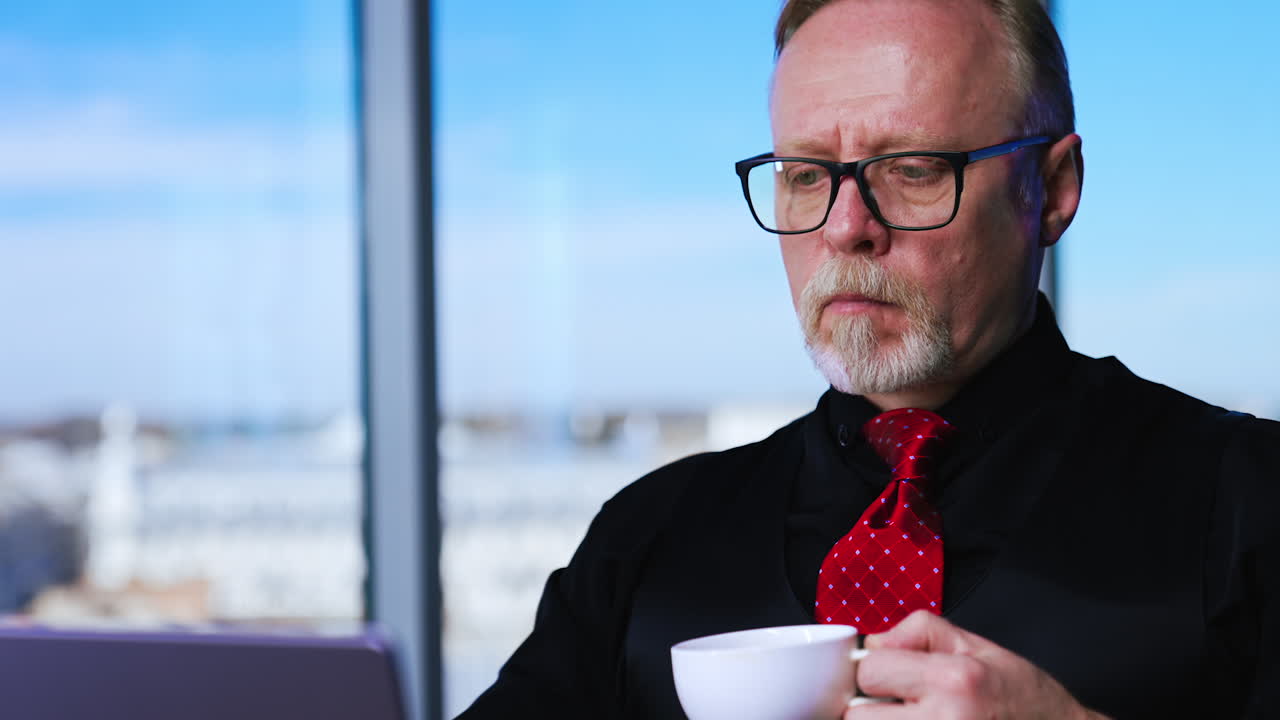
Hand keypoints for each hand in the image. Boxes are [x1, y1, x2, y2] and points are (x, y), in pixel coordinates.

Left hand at [845, 610, 1109, 718]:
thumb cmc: (1024, 698)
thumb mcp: (977, 646)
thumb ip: (919, 631)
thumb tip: (872, 644)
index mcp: (955, 681)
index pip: (869, 670)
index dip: (879, 672)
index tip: (894, 679)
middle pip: (857, 717)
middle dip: (870, 709)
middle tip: (901, 708)